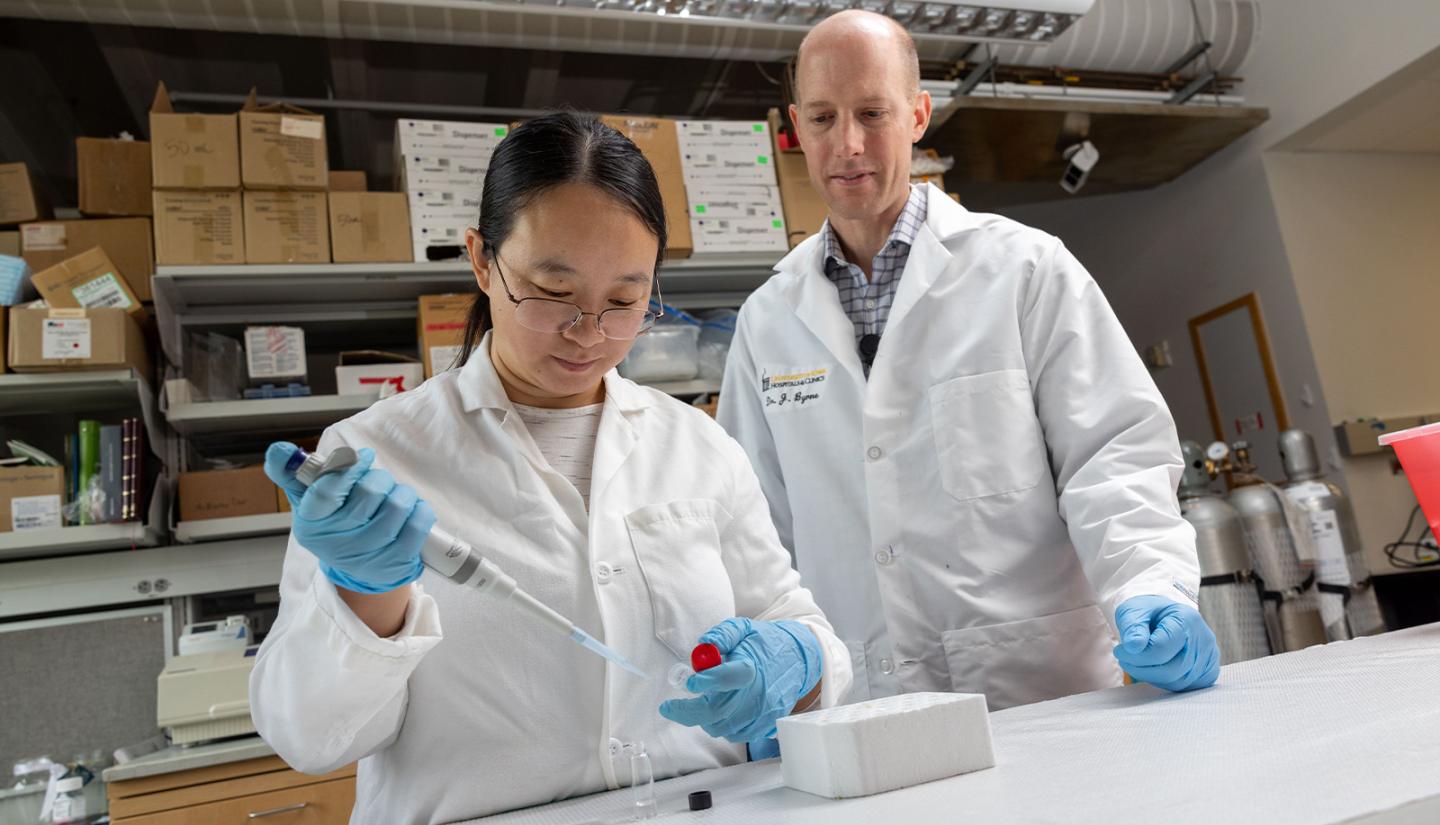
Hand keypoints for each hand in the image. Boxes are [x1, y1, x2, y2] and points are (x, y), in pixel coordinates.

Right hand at [264, 442, 434, 593]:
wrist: (359, 571)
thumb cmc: (335, 527)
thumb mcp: (307, 502)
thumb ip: (291, 473)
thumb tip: (279, 450)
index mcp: (312, 523)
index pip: (328, 488)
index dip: (349, 466)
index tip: (363, 457)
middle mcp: (338, 543)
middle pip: (369, 493)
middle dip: (379, 479)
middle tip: (379, 483)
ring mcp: (369, 556)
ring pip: (397, 504)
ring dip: (402, 493)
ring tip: (395, 498)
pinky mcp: (397, 563)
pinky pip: (418, 523)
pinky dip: (419, 510)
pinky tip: (410, 512)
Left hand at [658, 618, 821, 748]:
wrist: (796, 660)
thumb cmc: (764, 644)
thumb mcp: (743, 628)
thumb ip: (722, 635)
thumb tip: (702, 646)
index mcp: (751, 667)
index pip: (727, 678)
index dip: (706, 681)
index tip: (688, 683)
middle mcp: (757, 694)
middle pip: (716, 712)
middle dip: (687, 712)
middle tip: (669, 708)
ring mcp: (762, 714)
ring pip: (721, 726)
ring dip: (704, 717)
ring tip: (704, 701)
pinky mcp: (764, 726)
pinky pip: (734, 734)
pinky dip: (721, 724)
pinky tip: (722, 709)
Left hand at [1113, 595, 1219, 691]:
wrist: (1163, 615)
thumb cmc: (1147, 612)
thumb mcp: (1133, 611)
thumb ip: (1132, 627)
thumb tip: (1133, 646)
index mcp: (1187, 619)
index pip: (1160, 650)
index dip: (1135, 655)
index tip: (1119, 650)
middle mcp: (1204, 640)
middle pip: (1171, 670)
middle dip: (1141, 669)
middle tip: (1124, 659)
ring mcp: (1209, 657)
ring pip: (1178, 683)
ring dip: (1151, 676)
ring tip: (1137, 662)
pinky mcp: (1208, 672)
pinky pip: (1185, 688)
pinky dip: (1165, 683)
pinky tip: (1154, 669)